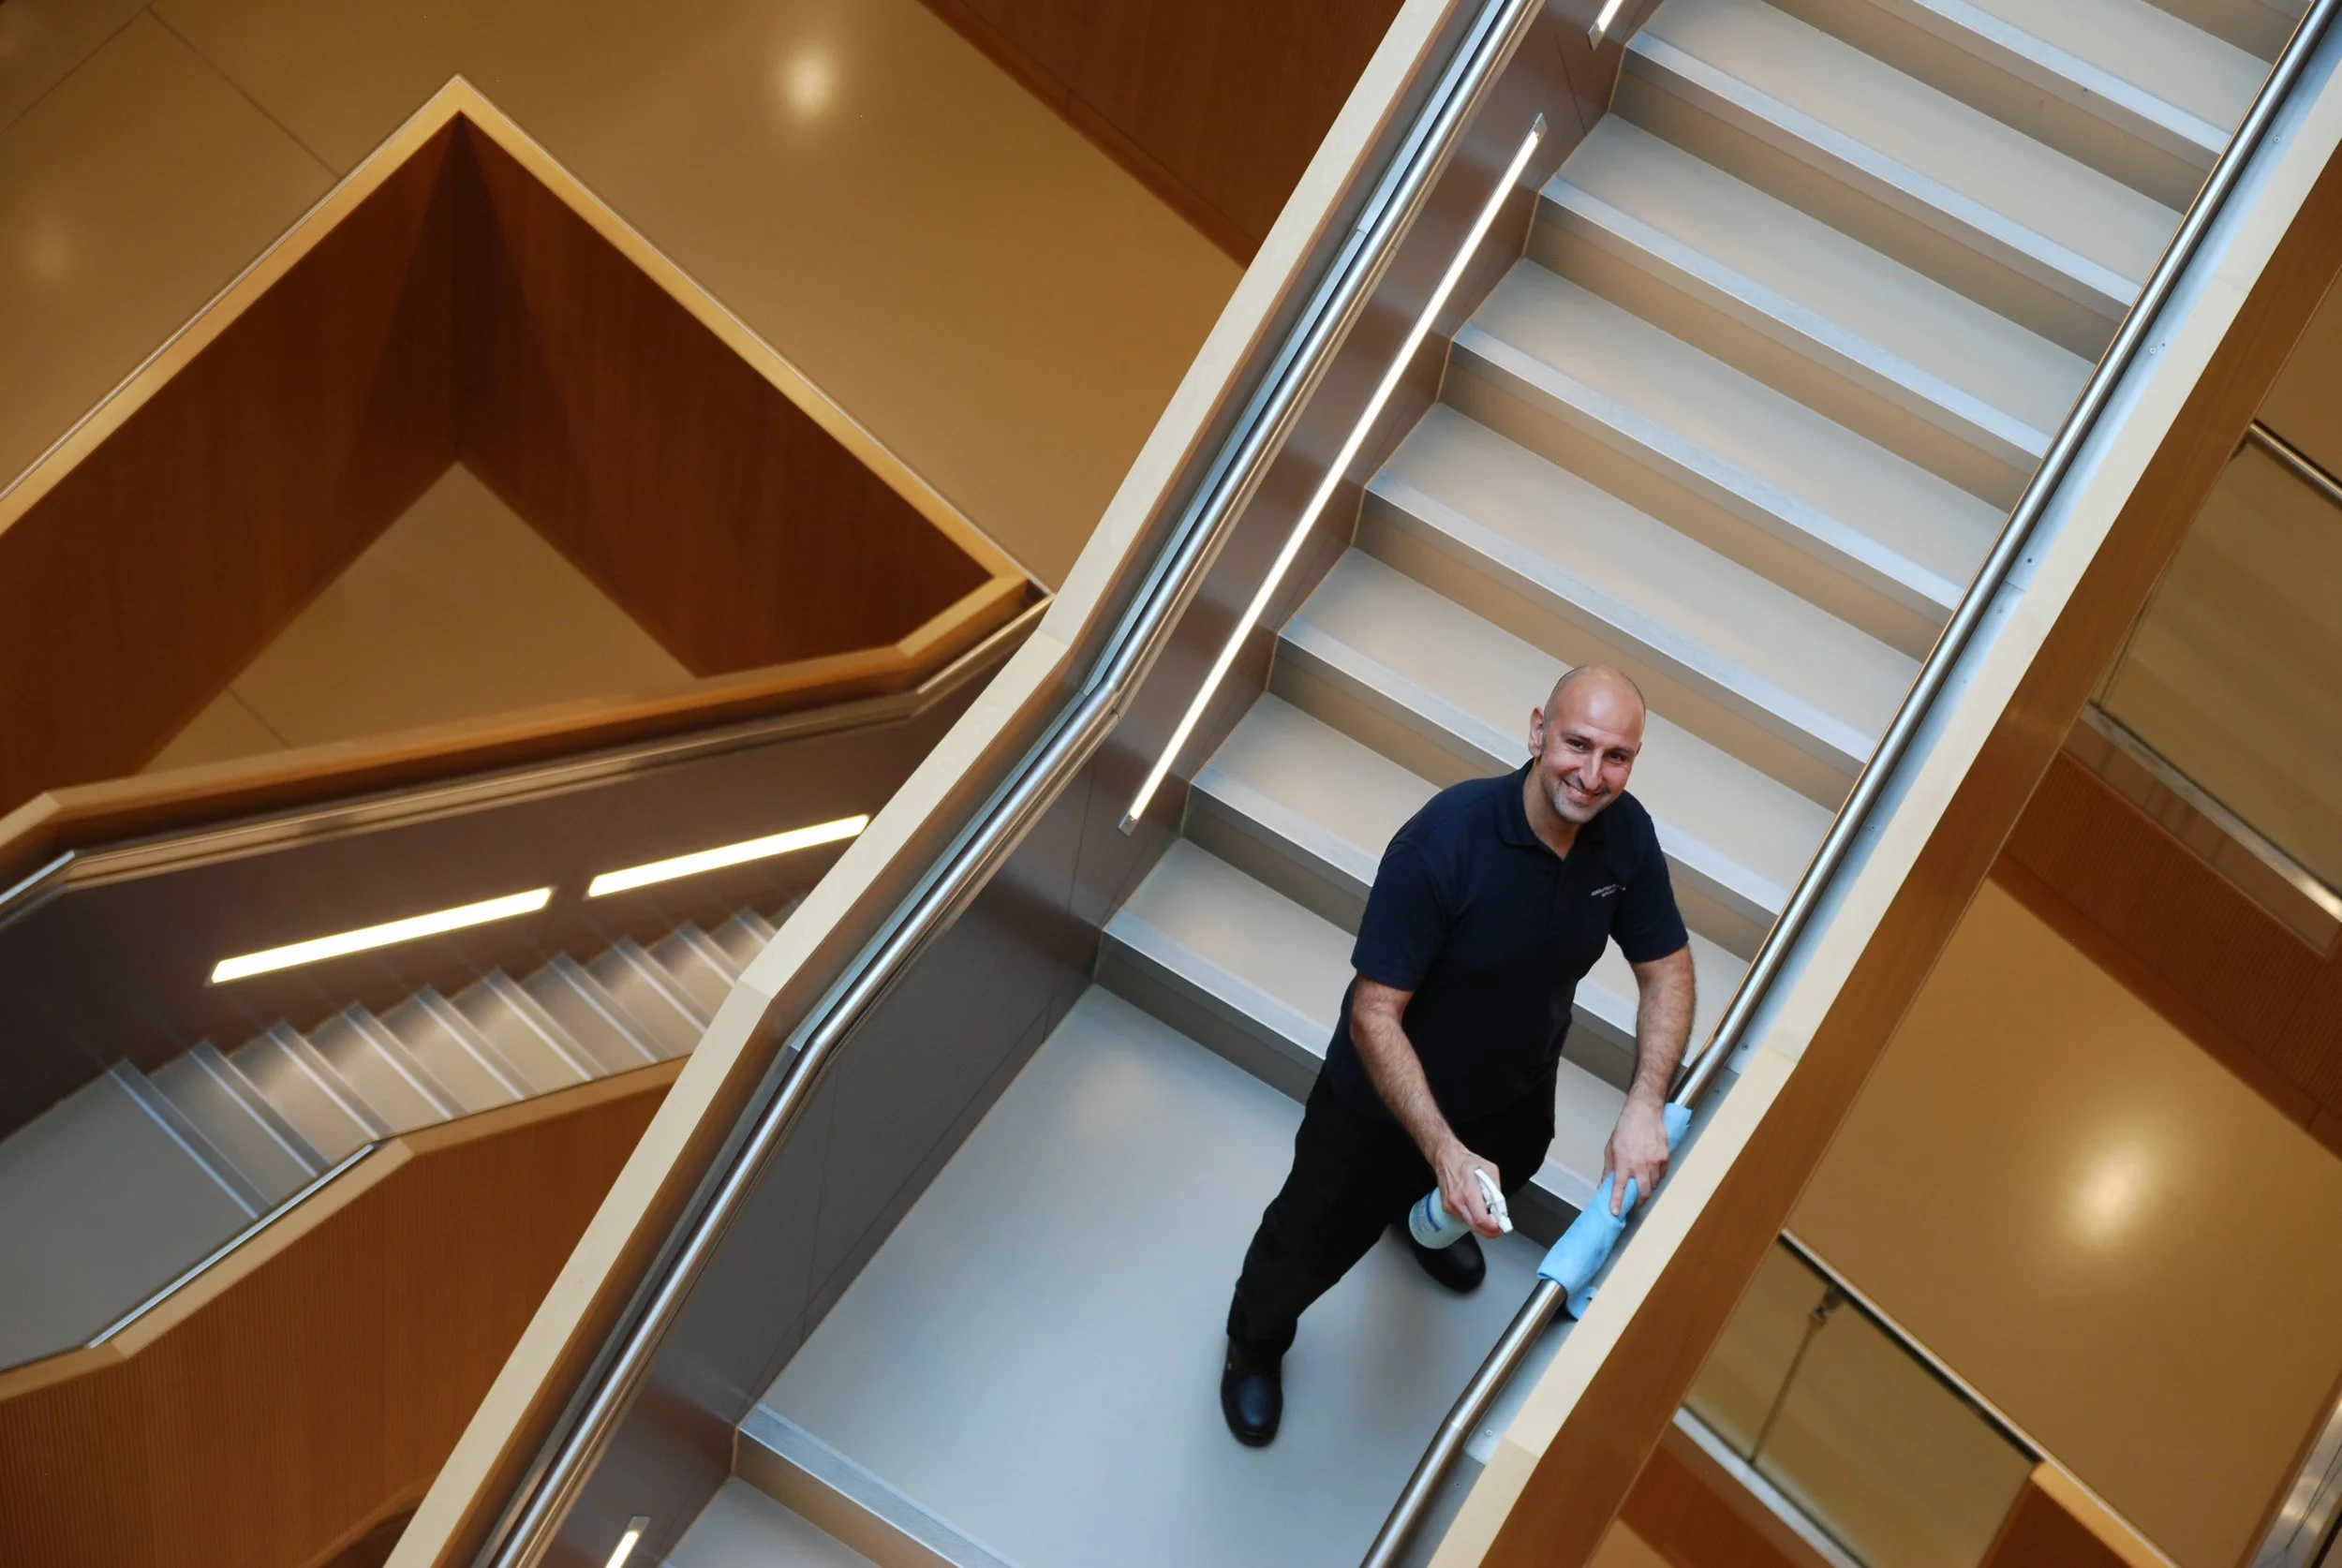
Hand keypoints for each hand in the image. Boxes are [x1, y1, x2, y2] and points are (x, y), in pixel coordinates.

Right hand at [1434, 1140, 1505, 1238]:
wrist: (1446, 1158)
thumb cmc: (1466, 1161)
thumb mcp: (1490, 1169)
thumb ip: (1496, 1188)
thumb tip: (1500, 1205)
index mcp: (1468, 1190)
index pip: (1480, 1218)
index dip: (1492, 1227)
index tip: (1499, 1227)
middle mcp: (1457, 1200)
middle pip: (1475, 1226)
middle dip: (1488, 1231)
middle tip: (1497, 1229)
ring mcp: (1450, 1205)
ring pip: (1468, 1224)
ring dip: (1480, 1224)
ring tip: (1487, 1215)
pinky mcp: (1446, 1207)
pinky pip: (1462, 1218)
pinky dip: (1471, 1217)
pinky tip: (1475, 1209)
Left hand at [1602, 1097, 1670, 1217]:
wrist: (1644, 1112)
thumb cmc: (1626, 1128)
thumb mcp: (1611, 1148)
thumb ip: (1608, 1168)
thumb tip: (1604, 1183)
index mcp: (1624, 1162)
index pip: (1619, 1188)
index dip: (1617, 1202)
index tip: (1615, 1212)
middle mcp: (1640, 1165)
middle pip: (1642, 1193)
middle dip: (1639, 1202)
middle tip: (1635, 1204)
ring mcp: (1655, 1162)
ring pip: (1654, 1185)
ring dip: (1648, 1190)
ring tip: (1643, 1188)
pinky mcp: (1665, 1157)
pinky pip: (1663, 1175)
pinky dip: (1658, 1178)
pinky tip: (1652, 1174)